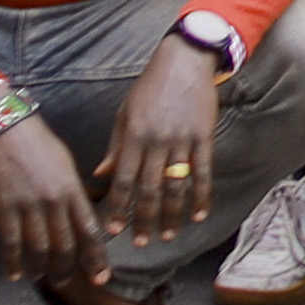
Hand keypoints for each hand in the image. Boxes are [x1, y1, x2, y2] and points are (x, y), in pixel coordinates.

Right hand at [0, 114, 100, 279]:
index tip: (101, 278)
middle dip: (67, 270)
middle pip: (65, 247)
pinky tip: (15, 276)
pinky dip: (14, 263)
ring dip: (42, 269)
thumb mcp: (67, 166)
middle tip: (65, 282)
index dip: (96, 259)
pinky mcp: (5, 207)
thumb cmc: (40, 145)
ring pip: (39, 249)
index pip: (90, 232)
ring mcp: (29, 206)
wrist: (7, 128)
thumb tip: (85, 216)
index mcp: (73, 190)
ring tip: (42, 278)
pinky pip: (11, 243)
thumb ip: (76, 193)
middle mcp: (54, 202)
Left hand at [102, 39, 228, 240]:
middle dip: (143, 219)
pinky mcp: (203, 137)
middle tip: (141, 243)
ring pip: (175, 186)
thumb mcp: (125, 113)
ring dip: (171, 214)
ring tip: (168, 235)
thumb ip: (116, 146)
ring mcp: (181, 140)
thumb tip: (101, 174)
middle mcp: (156, 141)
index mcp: (133, 136)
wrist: (184, 60)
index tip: (113, 231)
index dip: (118, 207)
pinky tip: (198, 215)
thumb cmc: (150, 87)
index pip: (123, 179)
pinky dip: (201, 196)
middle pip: (148, 189)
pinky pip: (203, 172)